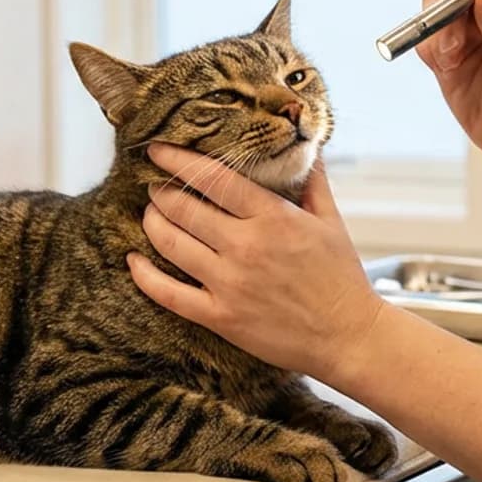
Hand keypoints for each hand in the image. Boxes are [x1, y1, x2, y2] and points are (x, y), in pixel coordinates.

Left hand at [127, 143, 386, 384]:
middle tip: (154, 184)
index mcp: (272, 217)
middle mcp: (246, 246)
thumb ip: (312, 180)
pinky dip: (144, 275)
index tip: (158, 150)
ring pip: (170, 243)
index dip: (178, 159)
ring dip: (152, 222)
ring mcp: (229, 283)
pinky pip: (168, 293)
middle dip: (161, 190)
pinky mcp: (220, 317)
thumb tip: (307, 145)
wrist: (349, 336)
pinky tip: (133, 261)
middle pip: (183, 207)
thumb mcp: (331, 221)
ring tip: (149, 213)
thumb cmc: (341, 278)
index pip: (213, 177)